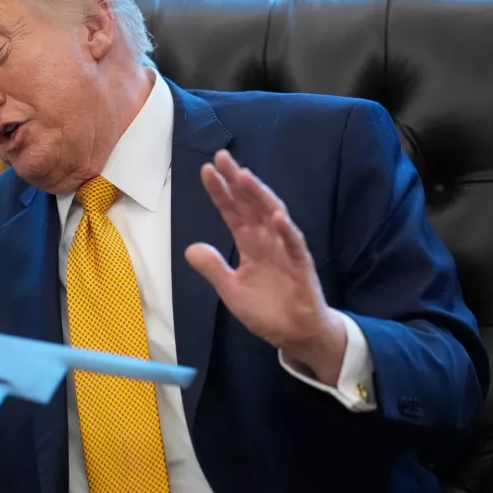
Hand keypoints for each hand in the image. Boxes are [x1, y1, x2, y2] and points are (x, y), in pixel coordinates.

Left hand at [185, 150, 346, 385]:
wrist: (296, 336)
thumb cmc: (268, 310)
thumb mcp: (231, 290)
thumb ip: (213, 268)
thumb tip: (190, 248)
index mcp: (250, 243)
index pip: (233, 211)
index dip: (220, 192)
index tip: (206, 171)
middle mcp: (267, 240)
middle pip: (251, 204)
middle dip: (237, 180)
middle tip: (222, 156)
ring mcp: (285, 250)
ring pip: (273, 215)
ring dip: (259, 195)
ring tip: (244, 176)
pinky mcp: (301, 266)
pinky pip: (294, 245)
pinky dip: (286, 230)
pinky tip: (276, 216)